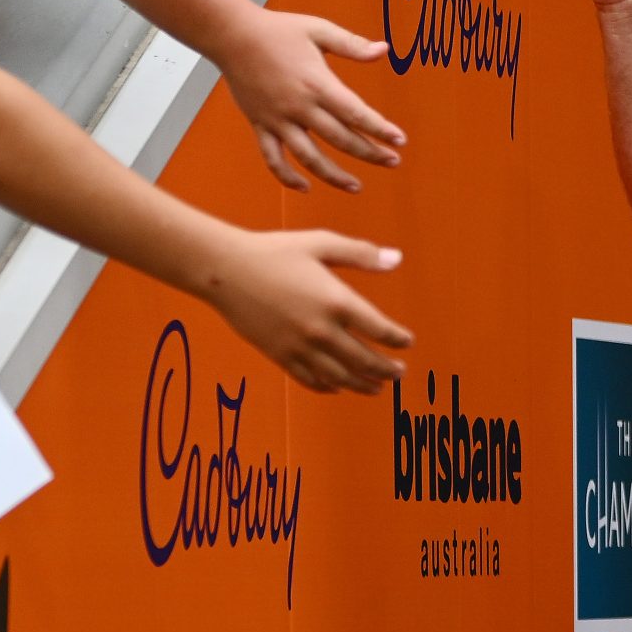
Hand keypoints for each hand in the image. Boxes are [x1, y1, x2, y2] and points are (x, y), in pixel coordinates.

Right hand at [202, 228, 410, 392]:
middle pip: (364, 360)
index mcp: (337, 301)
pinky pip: (310, 380)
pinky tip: (338, 387)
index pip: (380, 330)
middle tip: (400, 374)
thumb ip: (362, 254)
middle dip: (387, 370)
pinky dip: (328, 387)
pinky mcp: (279, 356)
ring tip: (377, 388)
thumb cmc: (275, 251)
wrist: (225, 270)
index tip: (407, 343)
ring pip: (340, 377)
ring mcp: (299, 347)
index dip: (397, 340)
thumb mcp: (321, 243)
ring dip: (363, 385)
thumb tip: (397, 260)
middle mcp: (322, 330)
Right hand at [214, 8, 407, 192]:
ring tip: (356, 186)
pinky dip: (287, 177)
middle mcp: (299, 107)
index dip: (380, 129)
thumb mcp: (319, 30)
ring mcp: (278, 119)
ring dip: (334, 176)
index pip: (356, 114)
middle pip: (340, 139)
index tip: (400, 141)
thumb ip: (352, 44)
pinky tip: (305, 187)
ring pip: (308, 158)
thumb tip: (384, 50)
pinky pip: (273, 158)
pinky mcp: (260, 125)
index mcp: (317, 84)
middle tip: (393, 162)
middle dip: (370, 153)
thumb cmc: (277, 30)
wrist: (231, 35)